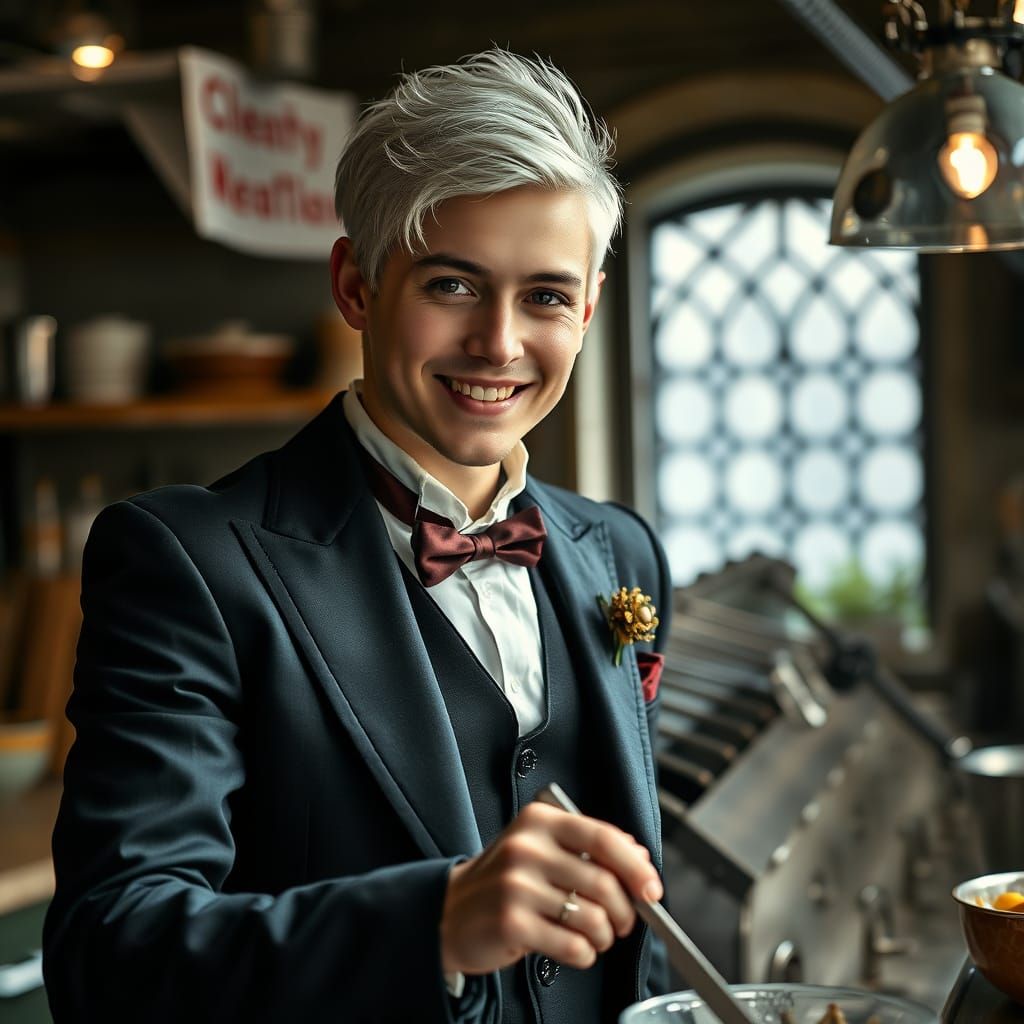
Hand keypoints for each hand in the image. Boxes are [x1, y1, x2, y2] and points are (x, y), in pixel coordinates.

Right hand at [440, 801, 661, 975]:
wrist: (449, 912)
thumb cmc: (505, 881)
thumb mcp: (542, 850)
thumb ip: (588, 847)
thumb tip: (638, 855)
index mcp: (539, 822)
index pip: (603, 837)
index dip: (635, 866)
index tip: (652, 889)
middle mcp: (527, 848)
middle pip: (604, 883)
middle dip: (624, 912)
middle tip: (621, 923)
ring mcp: (516, 885)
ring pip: (593, 919)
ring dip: (603, 937)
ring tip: (593, 937)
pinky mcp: (511, 923)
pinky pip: (573, 946)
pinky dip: (584, 955)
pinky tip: (572, 949)